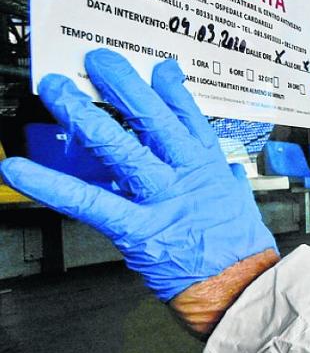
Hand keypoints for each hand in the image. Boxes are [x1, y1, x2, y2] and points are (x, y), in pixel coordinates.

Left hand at [0, 50, 277, 331]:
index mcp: (210, 169)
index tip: (159, 69)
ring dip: (84, 114)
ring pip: (120, 147)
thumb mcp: (242, 207)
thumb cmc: (241, 255)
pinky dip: (50, 185)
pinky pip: (87, 202)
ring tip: (57, 90)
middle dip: (123, 86)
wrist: (243, 292)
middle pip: (153, 120)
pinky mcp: (137, 228)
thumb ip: (228, 181)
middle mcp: (185, 175)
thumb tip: (225, 168)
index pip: (190, 118)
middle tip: (97, 60)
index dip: (172, 90)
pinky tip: (21, 169)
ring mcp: (161, 199)